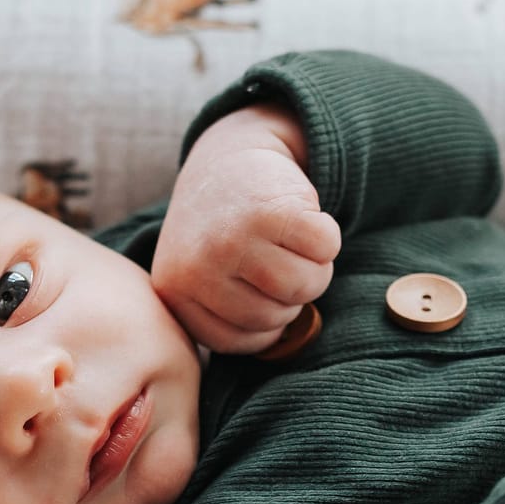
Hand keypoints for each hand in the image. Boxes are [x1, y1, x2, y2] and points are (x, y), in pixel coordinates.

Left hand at [151, 104, 341, 354]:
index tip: (258, 291)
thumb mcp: (202, 275)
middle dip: (291, 295)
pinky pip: (325, 250)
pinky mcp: (274, 211)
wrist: (228, 158)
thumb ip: (225, 316)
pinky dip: (327, 239)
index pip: (239, 342)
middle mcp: (200, 266)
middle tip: (279, 259)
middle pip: (275, 317)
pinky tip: (304, 221)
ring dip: (315, 268)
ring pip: (304, 286)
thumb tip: (279, 345)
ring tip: (292, 243)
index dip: (264, 323)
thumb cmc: (221, 231)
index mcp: (177, 290)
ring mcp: (235, 237)